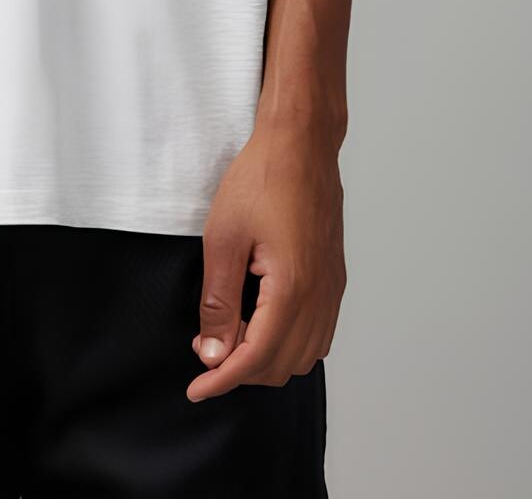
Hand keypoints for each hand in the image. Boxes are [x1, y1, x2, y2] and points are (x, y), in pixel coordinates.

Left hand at [187, 118, 345, 400]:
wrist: (301, 142)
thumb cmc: (262, 178)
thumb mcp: (223, 238)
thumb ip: (219, 301)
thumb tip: (214, 352)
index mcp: (292, 288)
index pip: (256, 358)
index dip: (222, 380)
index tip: (196, 389)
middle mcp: (320, 296)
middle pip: (282, 365)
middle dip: (242, 370)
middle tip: (207, 349)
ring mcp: (332, 287)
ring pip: (305, 355)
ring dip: (268, 359)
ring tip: (232, 335)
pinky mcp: (335, 277)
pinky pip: (319, 333)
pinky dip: (291, 344)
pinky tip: (264, 323)